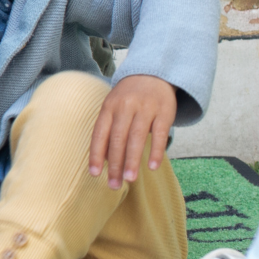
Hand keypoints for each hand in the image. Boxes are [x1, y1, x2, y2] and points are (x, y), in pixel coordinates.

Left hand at [89, 73, 177, 188]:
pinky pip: (160, 134)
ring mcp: (145, 108)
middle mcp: (125, 107)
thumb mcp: (113, 107)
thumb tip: (103, 161)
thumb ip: (108, 130)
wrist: (153, 74)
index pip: (100, 133)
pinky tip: (152, 167)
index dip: (96, 154)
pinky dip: (156, 151)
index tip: (94, 174)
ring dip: (132, 160)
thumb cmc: (129, 98)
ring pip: (137, 137)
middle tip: (113, 184)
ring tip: (129, 179)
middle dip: (115, 163)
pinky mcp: (164, 111)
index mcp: (109, 107)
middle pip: (117, 138)